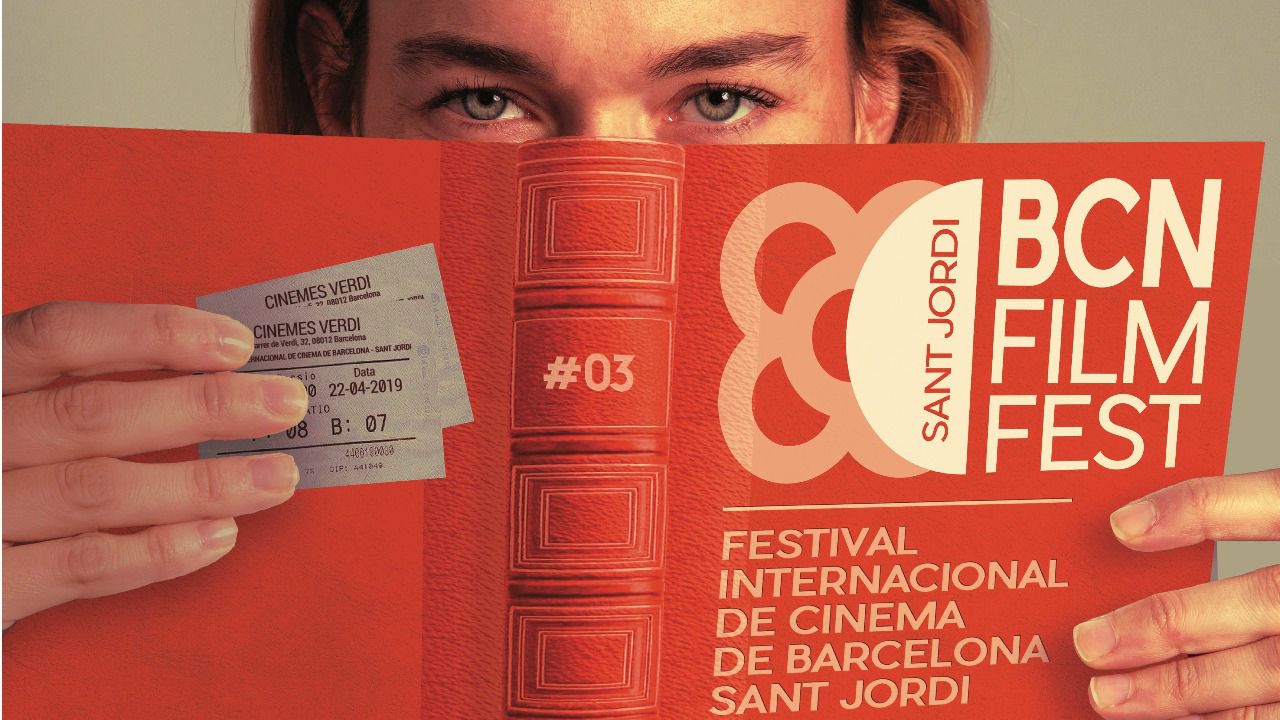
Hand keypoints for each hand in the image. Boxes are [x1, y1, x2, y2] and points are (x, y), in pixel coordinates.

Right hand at [2, 302, 308, 629]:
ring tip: (275, 478)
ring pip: (96, 489)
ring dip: (200, 483)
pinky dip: (158, 551)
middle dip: (202, 407)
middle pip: (91, 412)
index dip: (153, 334)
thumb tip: (206, 372)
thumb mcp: (7, 407)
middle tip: (284, 405)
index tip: (236, 343)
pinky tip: (218, 535)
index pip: (61, 336)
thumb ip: (67, 388)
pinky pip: (81, 565)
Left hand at [1074, 471, 1279, 718]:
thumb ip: (1260, 519)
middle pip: (1266, 602)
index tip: (1122, 527)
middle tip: (1090, 642)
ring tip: (1111, 697)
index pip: (1274, 502)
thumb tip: (1137, 535)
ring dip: (1186, 692)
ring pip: (1273, 676)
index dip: (1199, 511)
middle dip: (1170, 623)